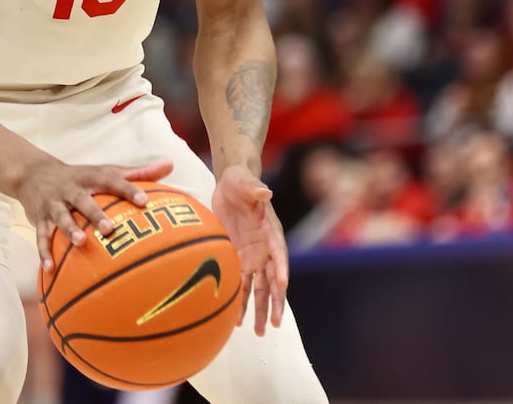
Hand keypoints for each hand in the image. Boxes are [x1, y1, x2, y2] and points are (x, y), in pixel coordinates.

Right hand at [13, 158, 173, 269]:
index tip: (144, 201)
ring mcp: (54, 203)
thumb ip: (138, 173)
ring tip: (80, 243)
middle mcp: (71, 188)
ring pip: (61, 217)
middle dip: (95, 213)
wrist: (33, 172)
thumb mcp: (105, 170)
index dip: (128, 189)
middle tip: (109, 228)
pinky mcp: (39, 218)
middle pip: (83, 200)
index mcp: (91, 177)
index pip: (112, 180)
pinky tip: (50, 268)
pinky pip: (41, 235)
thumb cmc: (80, 176)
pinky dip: (44, 252)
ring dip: (69, 230)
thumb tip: (170, 165)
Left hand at [211, 164, 286, 336]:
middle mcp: (266, 248)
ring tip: (261, 332)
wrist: (230, 185)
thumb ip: (253, 187)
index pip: (279, 250)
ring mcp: (254, 256)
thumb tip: (266, 190)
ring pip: (259, 288)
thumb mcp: (245, 181)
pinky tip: (237, 321)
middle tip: (276, 323)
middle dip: (275, 302)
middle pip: (273, 279)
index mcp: (271, 230)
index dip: (281, 267)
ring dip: (261, 310)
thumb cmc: (240, 180)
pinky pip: (241, 285)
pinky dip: (240, 303)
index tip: (283, 284)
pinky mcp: (240, 259)